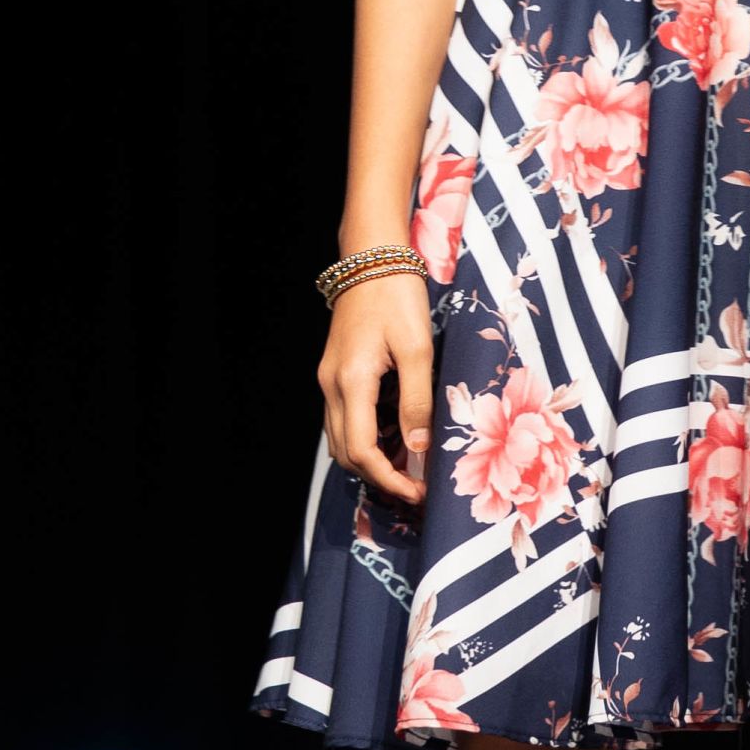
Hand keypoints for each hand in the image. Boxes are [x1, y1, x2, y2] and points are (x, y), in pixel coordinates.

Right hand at [318, 270, 435, 505]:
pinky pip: (347, 419)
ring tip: (412, 467)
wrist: (371, 257)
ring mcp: (330, 380)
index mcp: (351, 382)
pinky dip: (369, 438)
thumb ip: (417, 400)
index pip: (362, 451)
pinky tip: (399, 436)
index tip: (420, 492)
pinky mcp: (336, 373)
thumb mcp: (417, 348)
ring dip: (373, 460)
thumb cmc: (397, 296)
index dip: (390, 479)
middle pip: (347, 453)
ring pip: (343, 439)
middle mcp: (332, 386)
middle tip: (419, 487)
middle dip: (380, 477)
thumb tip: (418, 448)